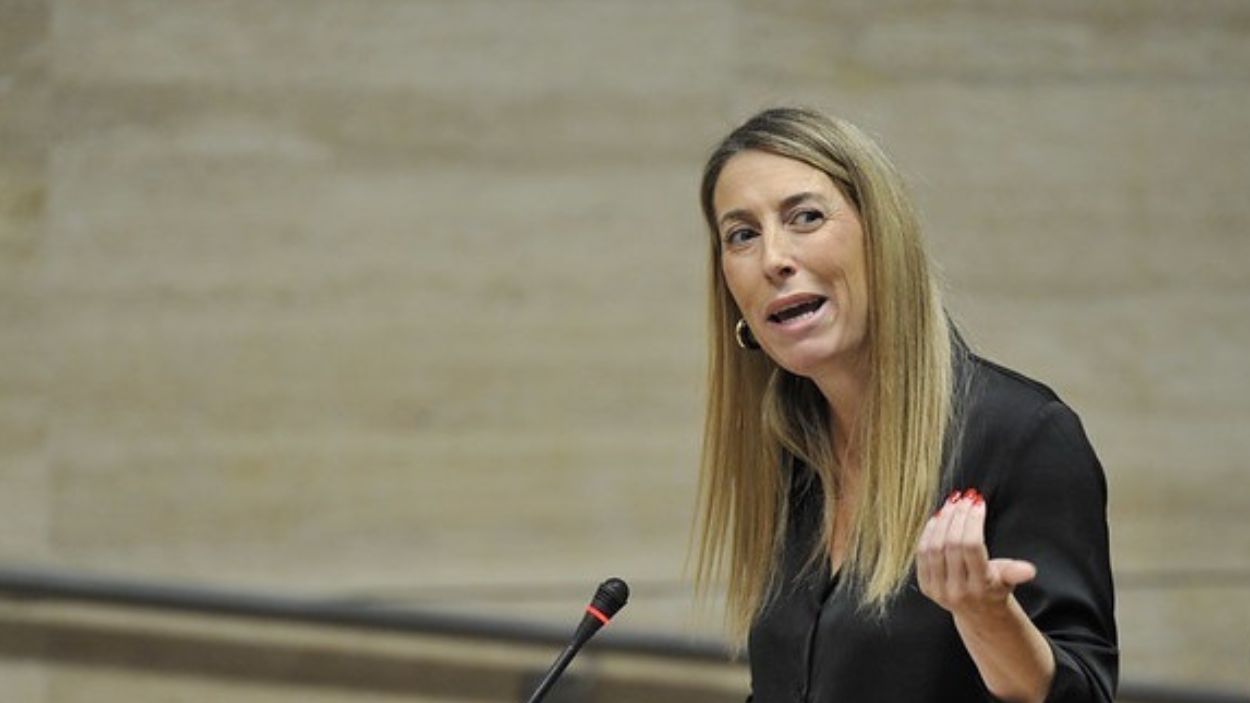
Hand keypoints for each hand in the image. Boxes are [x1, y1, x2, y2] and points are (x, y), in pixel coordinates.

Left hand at [916, 489, 1036, 618]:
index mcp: (981, 587)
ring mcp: (938, 589)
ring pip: (934, 547)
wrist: (979, 613)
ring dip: (942, 521)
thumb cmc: (995, 588)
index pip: (972, 547)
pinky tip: (937, 518)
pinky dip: (928, 533)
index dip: (973, 521)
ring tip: (951, 504)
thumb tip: (1029, 570)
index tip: (978, 503)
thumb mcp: (1009, 580)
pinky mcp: (925, 586)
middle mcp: (957, 590)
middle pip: (952, 544)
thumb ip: (1016, 573)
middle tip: (964, 498)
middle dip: (958, 516)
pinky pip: (922, 554)